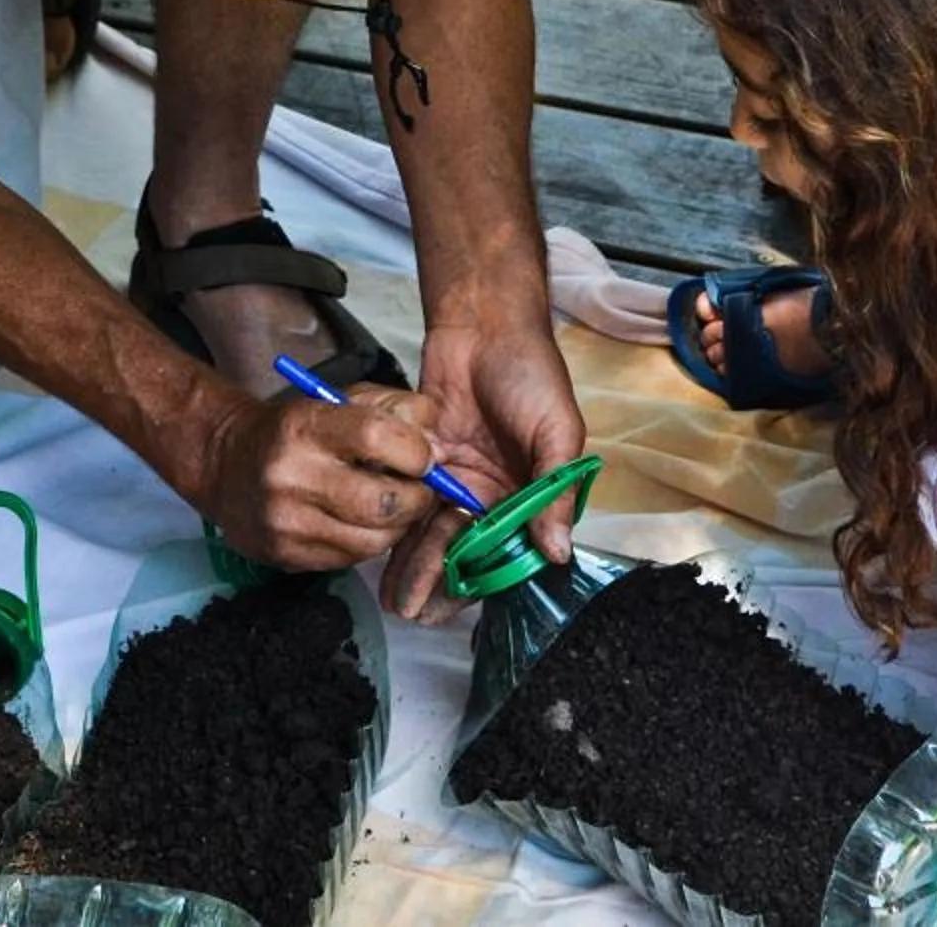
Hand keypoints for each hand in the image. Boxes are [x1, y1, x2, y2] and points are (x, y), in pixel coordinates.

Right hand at [192, 387, 444, 573]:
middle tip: (421, 491)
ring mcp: (286, 521)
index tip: (424, 457)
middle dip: (416, 499)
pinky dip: (368, 544)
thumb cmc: (295, 429)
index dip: (415, 451)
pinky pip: (350, 560)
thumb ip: (395, 410)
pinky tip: (362, 524)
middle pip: (381, 501)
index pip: (376, 438)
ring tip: (394, 509)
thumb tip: (438, 446)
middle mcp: (291, 475)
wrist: (226, 464)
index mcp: (305, 425)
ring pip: (372, 540)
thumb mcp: (341, 400)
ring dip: (397, 527)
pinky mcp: (284, 556)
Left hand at [381, 318, 585, 623]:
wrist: (484, 324)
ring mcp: (457, 477)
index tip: (458, 605)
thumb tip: (557, 551)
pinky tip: (379, 552)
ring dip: (414, 564)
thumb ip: (554, 490)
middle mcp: (493, 493)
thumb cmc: (531, 372)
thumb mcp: (557, 430)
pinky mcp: (424, 458)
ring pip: (433, 531)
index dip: (485, 581)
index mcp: (530, 493)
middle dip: (440, 581)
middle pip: (465, 549)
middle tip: (413, 611)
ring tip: (393, 597)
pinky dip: (395, 525)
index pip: (508, 550)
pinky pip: (408, 498)